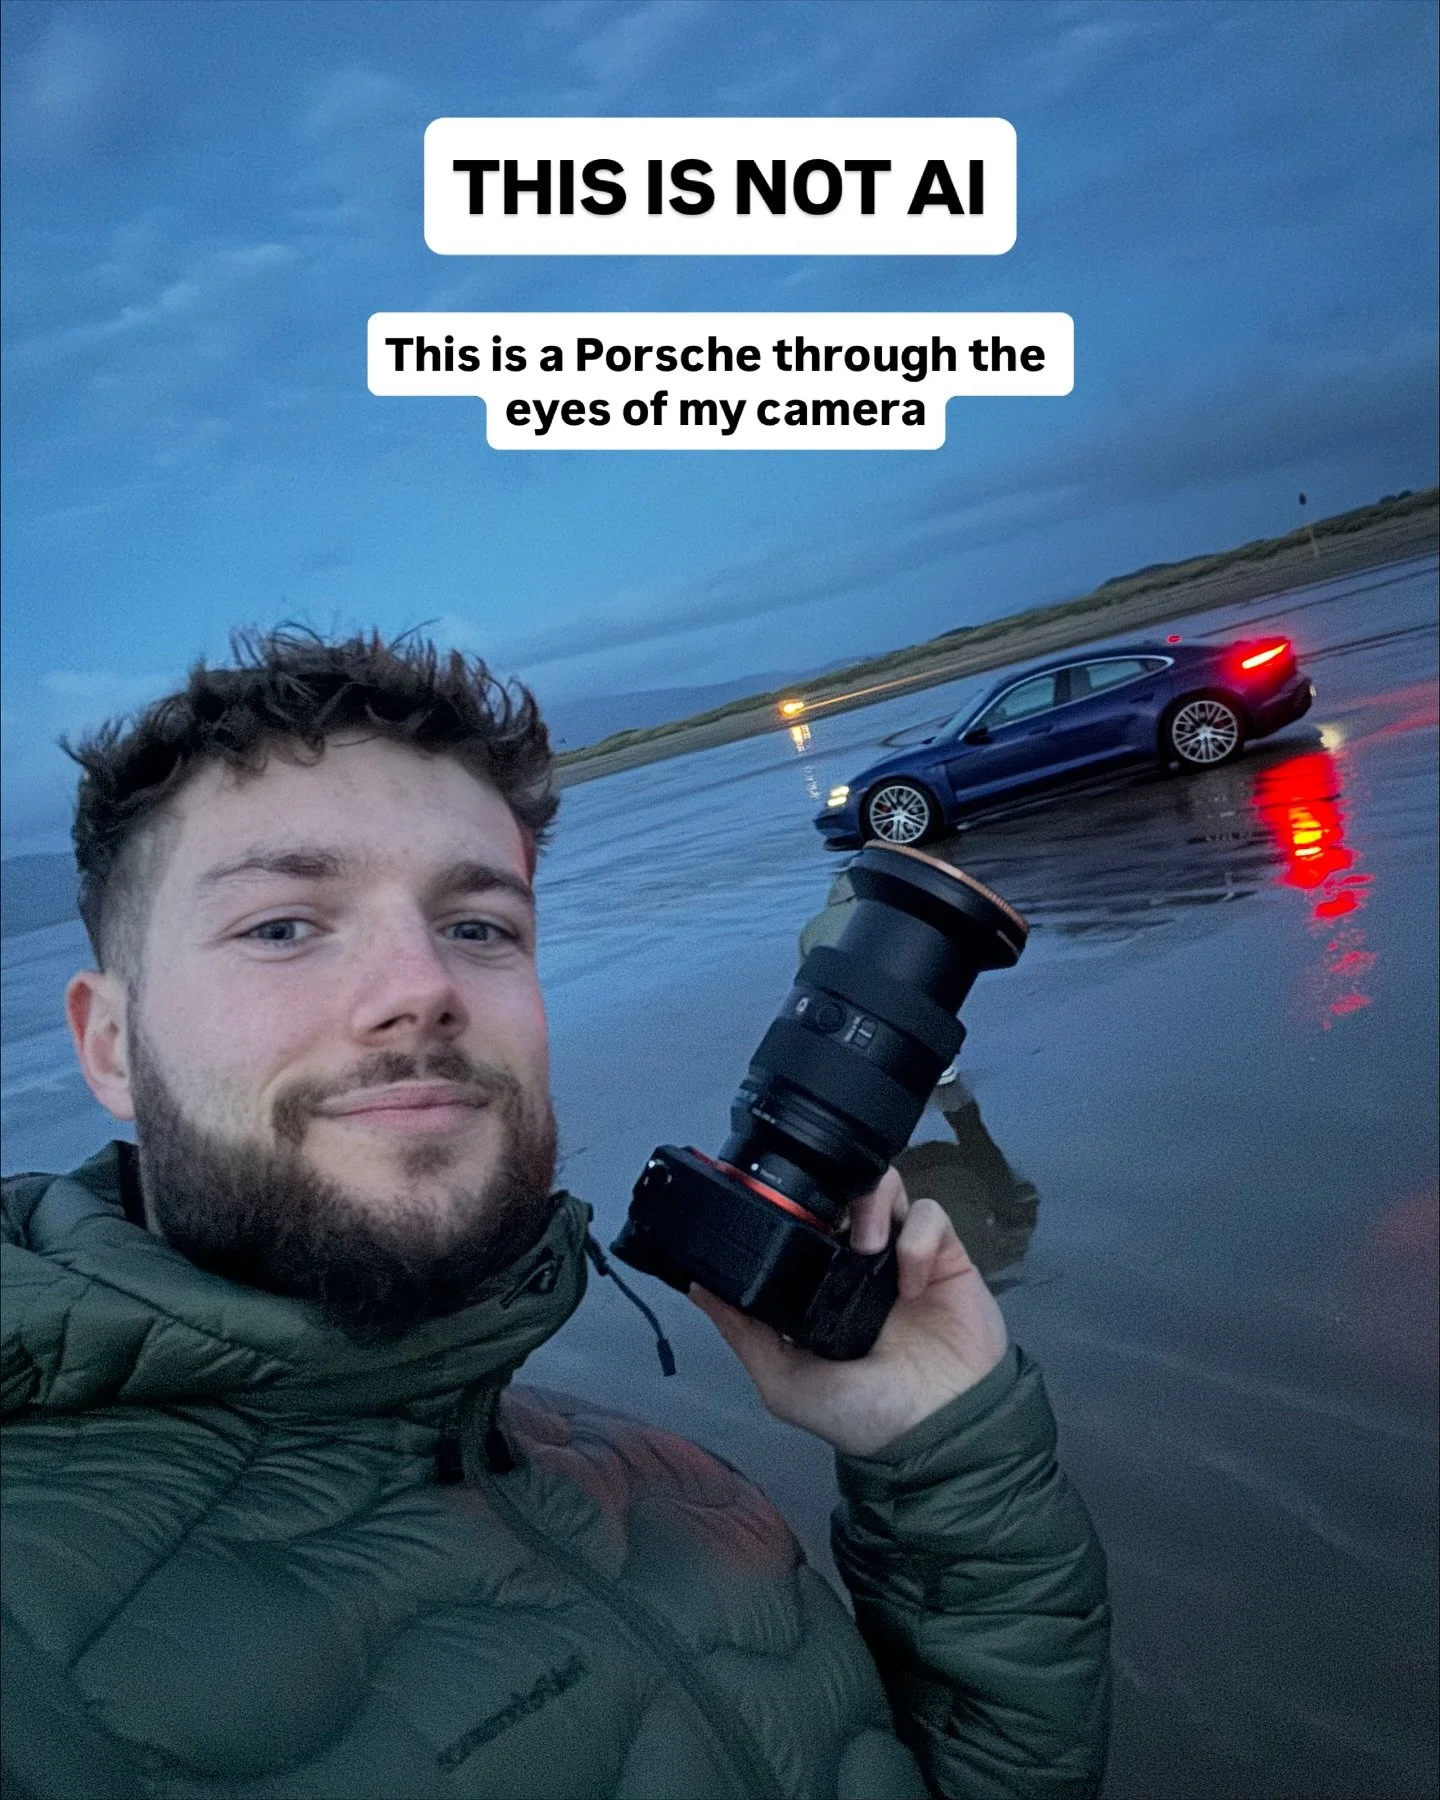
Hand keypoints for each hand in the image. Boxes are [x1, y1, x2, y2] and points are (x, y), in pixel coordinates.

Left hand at [691, 1168, 1007, 1456]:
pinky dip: (919, 1237)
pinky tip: (910, 1280)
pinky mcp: (946, 1257)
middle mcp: (860, 1263)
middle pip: (844, 1191)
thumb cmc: (864, 1417)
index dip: (792, 1207)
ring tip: (867, 1244)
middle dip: (834, 1190)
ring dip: (873, 1202)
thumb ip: (744, 1334)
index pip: (804, 1222)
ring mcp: (903, 1256)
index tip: (779, 1209)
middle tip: (829, 1220)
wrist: (939, 1436)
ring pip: (886, 1186)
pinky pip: (931, 1216)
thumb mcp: (787, 1383)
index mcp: (821, 1285)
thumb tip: (697, 1286)